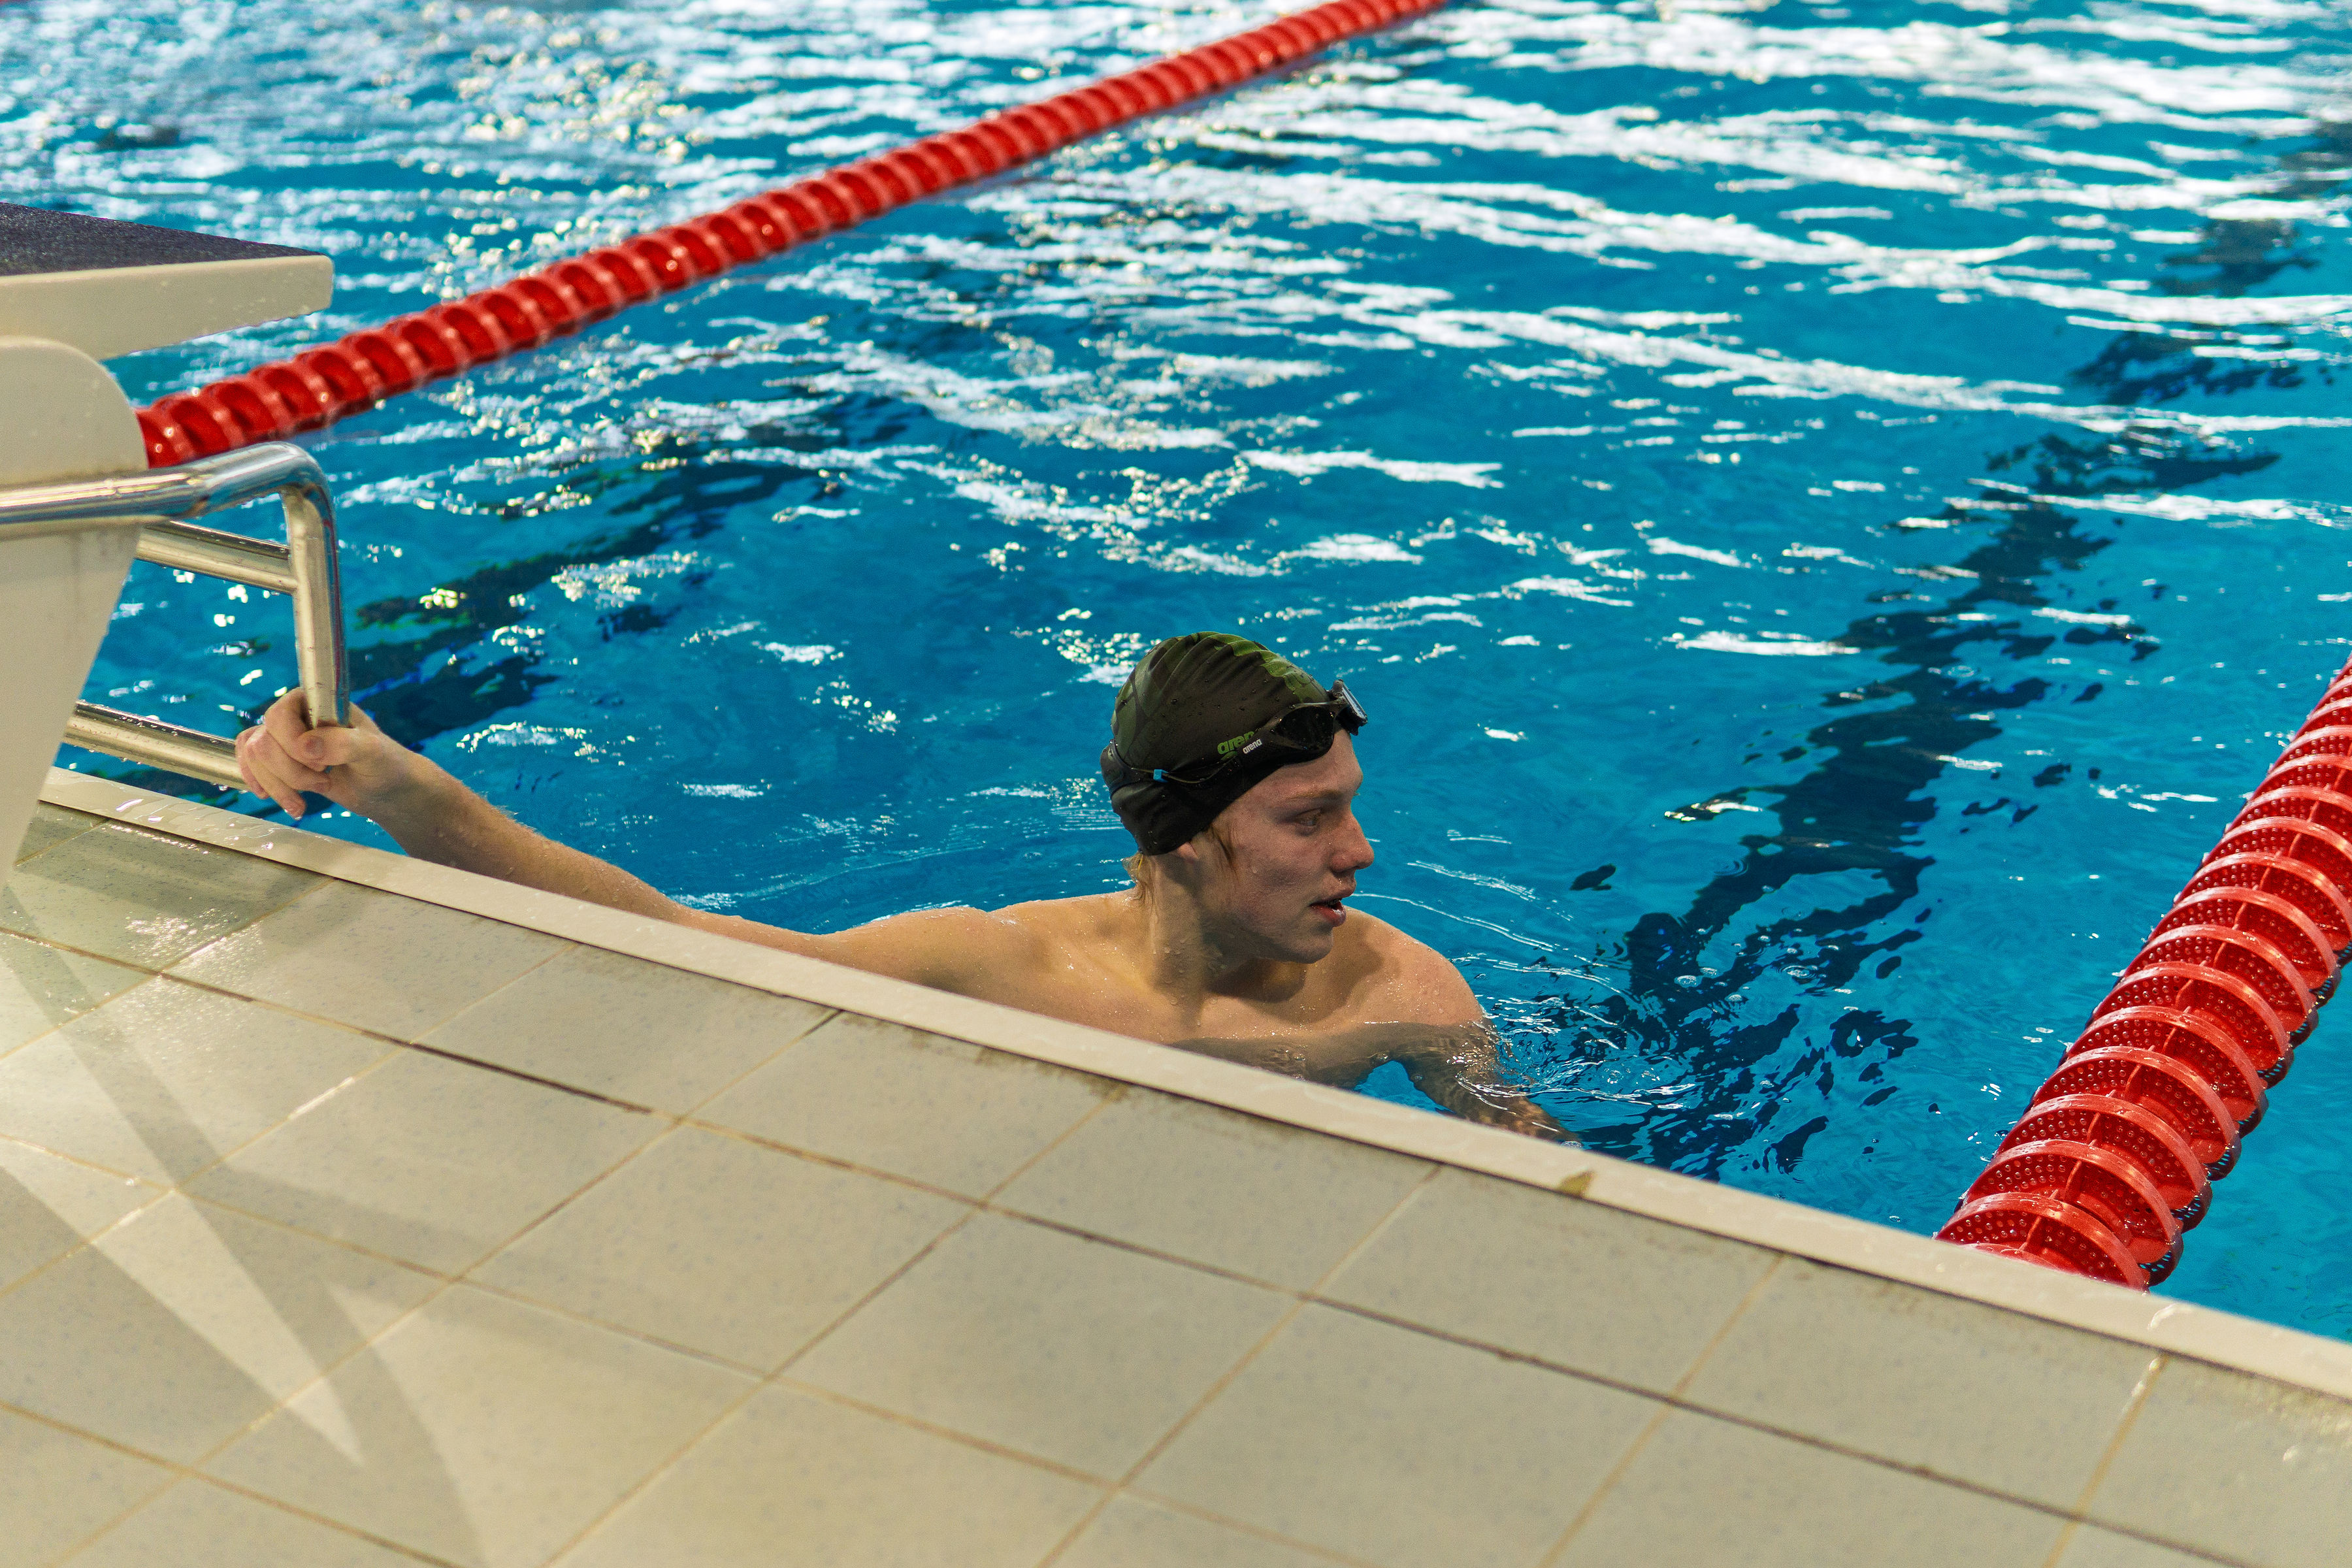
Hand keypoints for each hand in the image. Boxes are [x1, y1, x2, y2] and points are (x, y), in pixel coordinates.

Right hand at [234, 690, 415, 819]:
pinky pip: (250, 765)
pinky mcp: (279, 759)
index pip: (279, 715)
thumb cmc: (384, 763)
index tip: (322, 764)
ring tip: (315, 793)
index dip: (292, 745)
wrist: (385, 788)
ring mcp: (285, 738)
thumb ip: (343, 743)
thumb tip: (305, 746)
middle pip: (263, 742)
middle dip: (292, 772)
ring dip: (281, 784)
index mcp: (317, 700)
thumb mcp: (372, 752)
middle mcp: (296, 714)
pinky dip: (263, 785)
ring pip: (254, 757)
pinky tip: (284, 800)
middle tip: (326, 781)